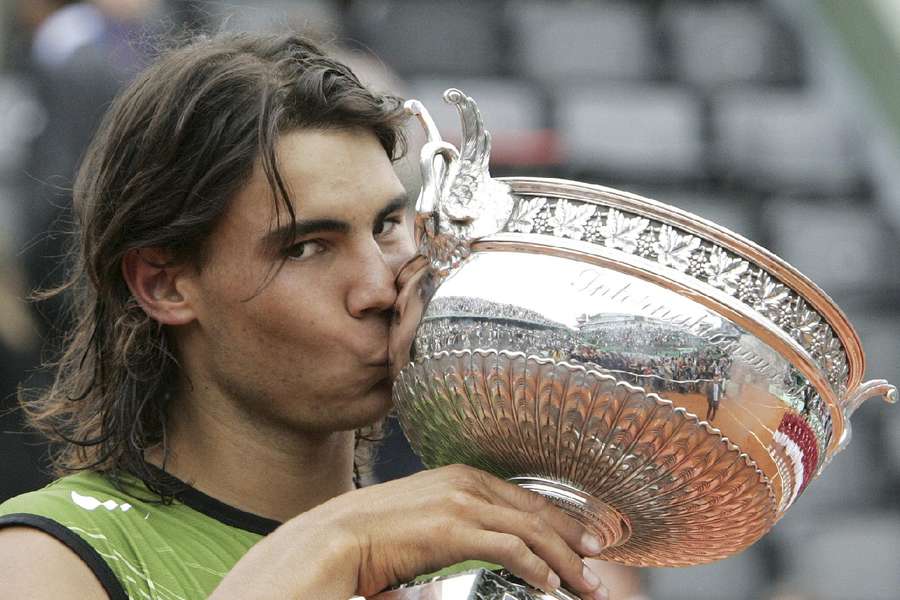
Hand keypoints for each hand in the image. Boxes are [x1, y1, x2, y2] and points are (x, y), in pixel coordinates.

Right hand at [321, 464, 608, 598]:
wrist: (335, 537)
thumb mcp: (423, 515)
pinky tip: (549, 585)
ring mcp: (460, 503)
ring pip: (530, 531)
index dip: (559, 520)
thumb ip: (456, 520)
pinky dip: (535, 567)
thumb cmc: (374, 532)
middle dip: (572, 540)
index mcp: (461, 476)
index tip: (581, 541)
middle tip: (598, 563)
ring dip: (564, 561)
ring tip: (585, 585)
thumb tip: (480, 541)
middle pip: (536, 512)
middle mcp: (466, 483)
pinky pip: (508, 549)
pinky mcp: (452, 529)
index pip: (525, 498)